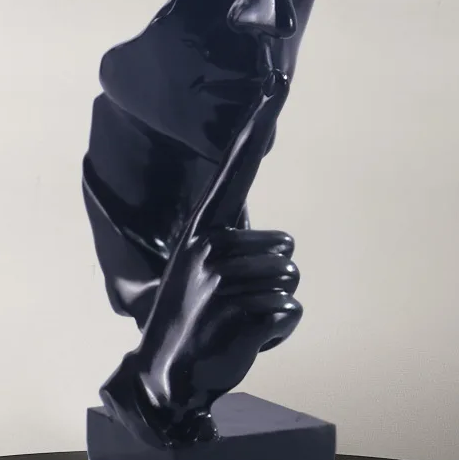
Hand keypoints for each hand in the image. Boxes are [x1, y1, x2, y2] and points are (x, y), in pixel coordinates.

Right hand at [100, 70, 302, 447]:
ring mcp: (222, 282)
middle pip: (286, 247)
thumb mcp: (201, 271)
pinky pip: (291, 312)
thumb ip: (230, 246)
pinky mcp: (241, 316)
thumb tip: (274, 243)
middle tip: (237, 302)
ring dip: (273, 306)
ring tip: (238, 319)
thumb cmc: (193, 316)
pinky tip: (246, 338)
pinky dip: (279, 332)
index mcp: (201, 231)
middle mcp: (208, 247)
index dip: (258, 126)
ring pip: (291, 280)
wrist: (166, 376)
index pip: (236, 170)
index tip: (275, 83)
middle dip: (273, 279)